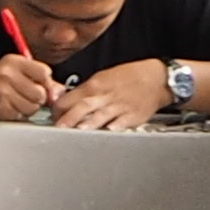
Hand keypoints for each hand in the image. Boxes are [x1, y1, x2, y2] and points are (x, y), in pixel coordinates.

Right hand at [0, 51, 58, 122]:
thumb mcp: (16, 72)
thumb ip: (41, 79)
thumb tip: (60, 92)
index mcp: (13, 61)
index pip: (44, 72)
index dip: (44, 83)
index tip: (36, 85)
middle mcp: (7, 73)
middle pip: (40, 93)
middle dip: (36, 99)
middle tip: (23, 96)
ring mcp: (2, 90)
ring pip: (32, 107)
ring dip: (27, 109)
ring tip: (14, 102)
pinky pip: (20, 116)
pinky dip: (16, 115)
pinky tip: (7, 108)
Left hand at [49, 63, 169, 129]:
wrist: (157, 78)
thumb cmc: (129, 77)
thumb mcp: (102, 78)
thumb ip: (84, 91)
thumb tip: (65, 102)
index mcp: (95, 85)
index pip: (70, 98)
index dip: (59, 109)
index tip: (53, 118)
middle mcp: (105, 95)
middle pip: (82, 106)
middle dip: (69, 118)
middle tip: (58, 128)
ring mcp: (120, 106)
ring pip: (101, 115)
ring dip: (89, 124)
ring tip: (78, 132)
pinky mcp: (134, 115)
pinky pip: (123, 122)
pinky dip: (115, 126)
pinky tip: (109, 131)